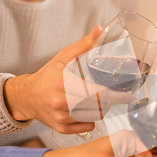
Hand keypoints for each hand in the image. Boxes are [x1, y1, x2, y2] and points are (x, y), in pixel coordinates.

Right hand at [4, 26, 132, 132]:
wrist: (27, 96)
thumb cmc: (47, 76)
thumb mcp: (63, 57)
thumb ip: (83, 45)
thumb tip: (100, 29)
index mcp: (63, 82)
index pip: (95, 92)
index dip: (114, 95)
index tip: (128, 95)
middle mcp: (60, 102)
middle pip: (98, 106)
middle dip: (111, 101)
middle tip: (120, 96)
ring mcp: (61, 117)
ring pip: (94, 116)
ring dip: (101, 108)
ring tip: (98, 99)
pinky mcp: (61, 128)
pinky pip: (88, 126)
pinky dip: (91, 119)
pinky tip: (86, 109)